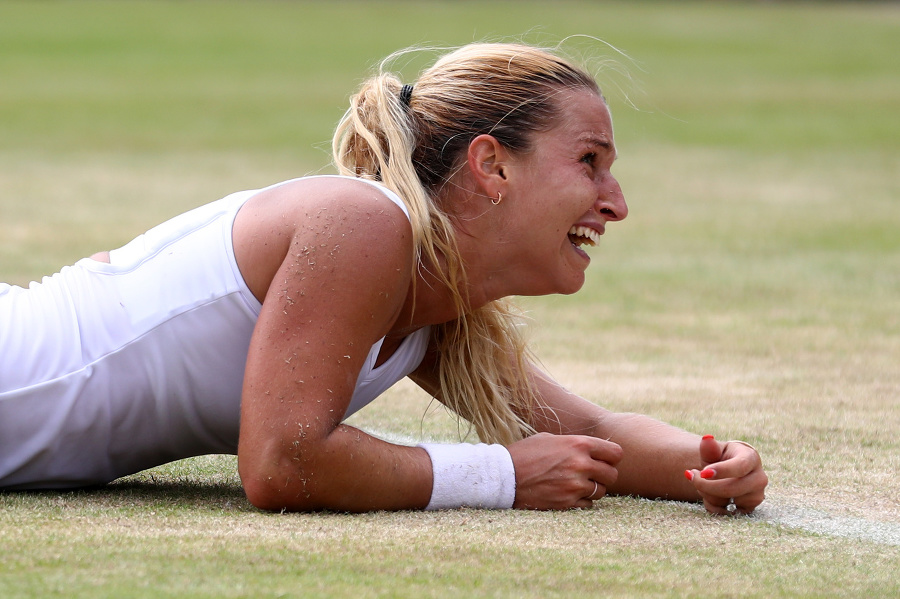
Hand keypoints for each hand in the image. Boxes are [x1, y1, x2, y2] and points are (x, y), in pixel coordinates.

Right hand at [508, 432, 622, 509]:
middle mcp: (580, 464)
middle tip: (592, 474)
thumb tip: (594, 450)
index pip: (615, 453)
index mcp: (578, 444)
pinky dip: (582, 500)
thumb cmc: (525, 453)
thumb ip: (575, 444)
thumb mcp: (550, 439)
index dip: (611, 457)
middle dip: (604, 474)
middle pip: (612, 474)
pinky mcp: (567, 502)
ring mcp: (574, 486)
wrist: (504, 475)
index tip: (605, 459)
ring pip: (601, 491)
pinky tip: (568, 493)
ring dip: (593, 488)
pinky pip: (588, 504)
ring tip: (576, 483)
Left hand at [685, 435, 767, 514]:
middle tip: (691, 475)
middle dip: (705, 485)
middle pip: (731, 488)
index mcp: (751, 458)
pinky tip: (712, 495)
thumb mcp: (715, 451)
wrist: (731, 471)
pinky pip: (725, 513)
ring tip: (707, 482)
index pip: (739, 466)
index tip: (703, 472)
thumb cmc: (721, 458)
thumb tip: (706, 438)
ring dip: (707, 493)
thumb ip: (709, 447)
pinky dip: (712, 506)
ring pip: (725, 501)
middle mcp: (759, 477)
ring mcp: (757, 495)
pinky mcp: (750, 508)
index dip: (721, 471)